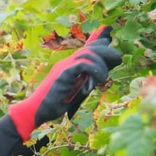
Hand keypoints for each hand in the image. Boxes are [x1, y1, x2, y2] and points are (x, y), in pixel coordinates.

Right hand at [8, 25, 121, 140]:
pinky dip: (94, 70)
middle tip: (117, 60)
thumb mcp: (75, 91)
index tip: (112, 48)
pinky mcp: (63, 74)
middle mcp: (67, 63)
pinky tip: (99, 80)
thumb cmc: (55, 104)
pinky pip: (82, 65)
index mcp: (69, 65)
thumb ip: (85, 82)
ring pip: (87, 54)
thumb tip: (100, 76)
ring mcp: (64, 67)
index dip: (100, 45)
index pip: (86, 49)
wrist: (37, 111)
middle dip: (106, 52)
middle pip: (89, 48)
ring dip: (100, 64)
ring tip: (104, 78)